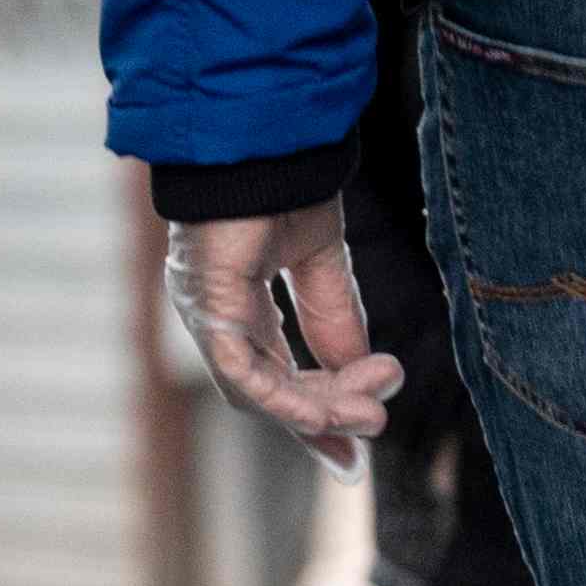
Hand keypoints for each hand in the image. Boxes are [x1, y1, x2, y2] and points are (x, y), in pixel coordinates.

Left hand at [164, 203, 401, 471]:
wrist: (265, 141)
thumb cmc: (284, 185)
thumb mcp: (323, 261)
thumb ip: (336, 317)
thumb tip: (362, 372)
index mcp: (239, 306)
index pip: (272, 376)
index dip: (315, 413)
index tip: (357, 444)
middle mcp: (216, 318)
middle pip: (264, 394)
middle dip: (323, 417)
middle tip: (377, 423)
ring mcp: (207, 314)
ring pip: (255, 392)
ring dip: (315, 412)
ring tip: (370, 416)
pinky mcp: (209, 306)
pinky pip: (242, 373)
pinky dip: (284, 399)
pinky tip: (326, 412)